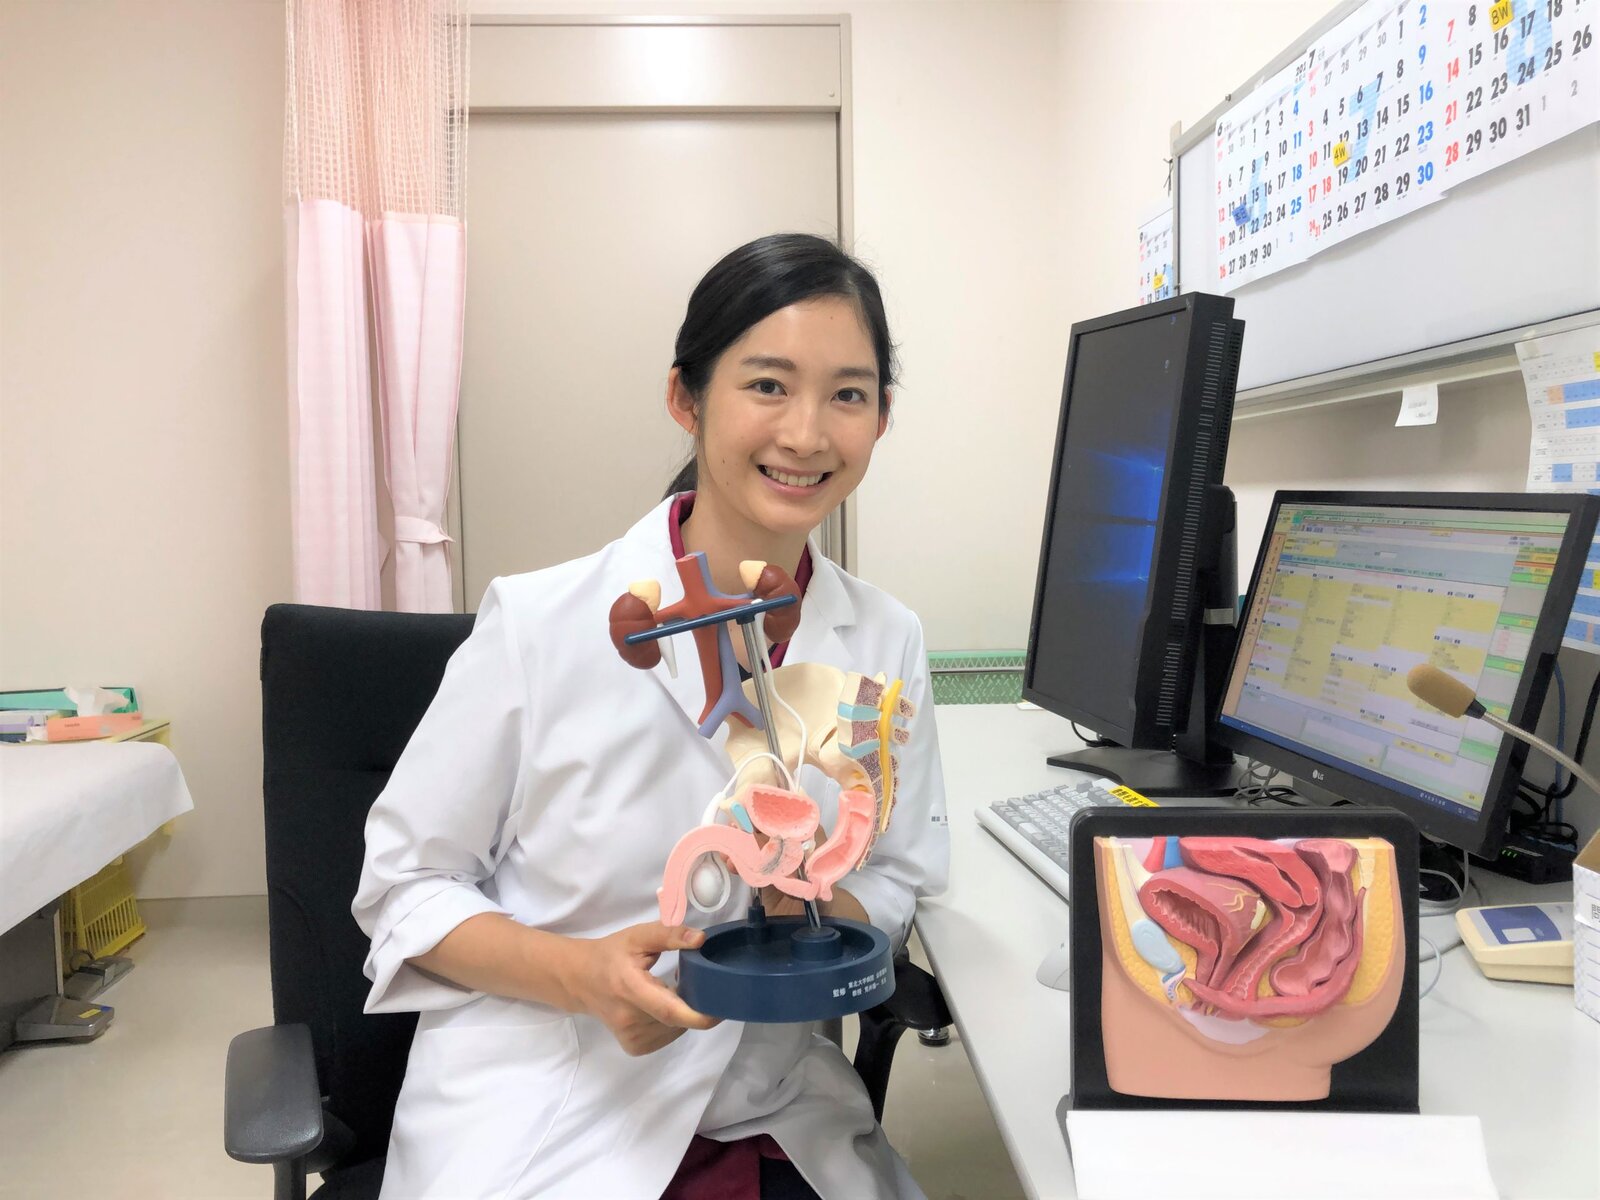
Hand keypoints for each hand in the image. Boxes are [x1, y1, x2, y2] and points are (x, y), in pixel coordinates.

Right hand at [562, 922, 721, 1055]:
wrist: (580, 980)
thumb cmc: (611, 955)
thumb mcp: (638, 937)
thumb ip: (669, 935)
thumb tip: (701, 939)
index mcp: (631, 989)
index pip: (669, 1010)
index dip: (699, 1013)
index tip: (721, 1007)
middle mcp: (630, 1019)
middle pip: (678, 1020)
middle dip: (694, 1004)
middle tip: (695, 982)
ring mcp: (631, 1037)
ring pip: (675, 1030)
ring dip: (682, 1013)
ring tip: (669, 990)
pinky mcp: (633, 1046)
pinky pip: (666, 1036)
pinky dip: (672, 1022)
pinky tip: (661, 1006)